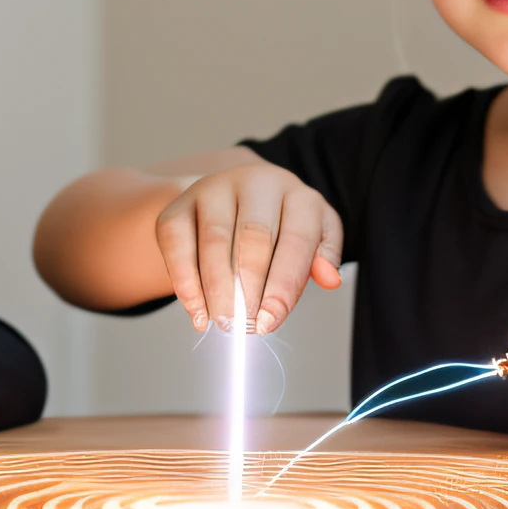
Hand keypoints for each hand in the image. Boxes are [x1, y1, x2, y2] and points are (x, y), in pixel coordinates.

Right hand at [156, 162, 342, 333]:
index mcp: (296, 194)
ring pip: (214, 240)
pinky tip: (197, 310)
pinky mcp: (179, 204)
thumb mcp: (312, 236)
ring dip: (217, 289)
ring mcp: (214, 189)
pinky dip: (185, 282)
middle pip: (254, 236)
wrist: (233, 201)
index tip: (270, 321)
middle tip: (244, 325)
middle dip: (248, 288)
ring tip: (223, 322)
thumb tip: (330, 278)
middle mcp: (256, 182)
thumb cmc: (279, 227)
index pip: (296, 239)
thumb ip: (323, 257)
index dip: (283, 284)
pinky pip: (177, 241)